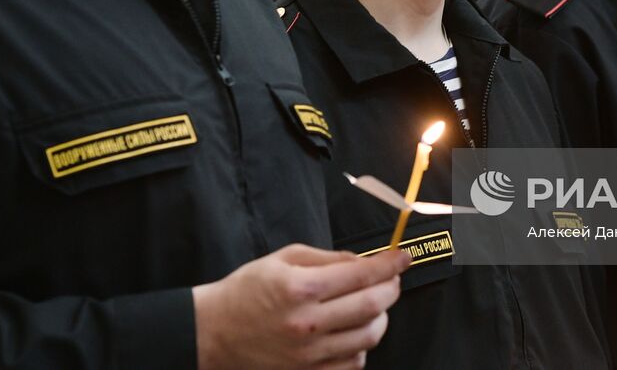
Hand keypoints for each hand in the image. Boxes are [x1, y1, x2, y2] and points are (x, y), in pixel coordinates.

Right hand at [194, 244, 410, 369]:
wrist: (215, 332)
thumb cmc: (248, 290)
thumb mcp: (284, 259)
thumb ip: (327, 258)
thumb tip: (363, 261)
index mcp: (300, 288)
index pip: (360, 274)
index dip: (389, 264)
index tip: (402, 257)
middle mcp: (308, 323)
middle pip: (372, 305)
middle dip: (392, 287)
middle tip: (392, 278)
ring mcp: (309, 354)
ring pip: (369, 336)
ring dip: (381, 316)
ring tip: (373, 304)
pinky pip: (353, 362)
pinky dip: (363, 345)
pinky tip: (355, 331)